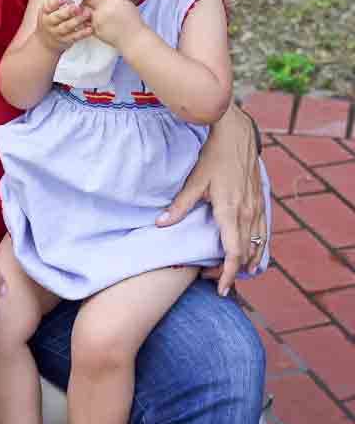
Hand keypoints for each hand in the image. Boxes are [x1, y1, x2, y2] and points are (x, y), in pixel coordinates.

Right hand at [36, 0, 91, 51]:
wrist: (45, 42)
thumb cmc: (50, 21)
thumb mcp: (48, 11)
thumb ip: (56, 1)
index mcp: (45, 12)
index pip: (49, 6)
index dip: (56, 2)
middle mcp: (49, 23)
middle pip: (57, 17)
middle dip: (68, 12)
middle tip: (78, 7)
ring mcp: (57, 32)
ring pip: (67, 27)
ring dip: (78, 21)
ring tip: (87, 14)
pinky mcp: (65, 40)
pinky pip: (74, 37)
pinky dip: (82, 33)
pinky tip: (90, 29)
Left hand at [84, 0, 141, 48]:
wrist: (132, 39)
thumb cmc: (133, 21)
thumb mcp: (127, 4)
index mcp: (112, 1)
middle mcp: (103, 10)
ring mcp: (97, 21)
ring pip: (84, 11)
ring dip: (84, 9)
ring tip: (86, 9)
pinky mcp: (94, 30)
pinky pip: (86, 22)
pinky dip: (86, 20)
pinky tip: (88, 19)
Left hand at [156, 105, 265, 296]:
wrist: (237, 134)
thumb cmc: (214, 156)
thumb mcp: (195, 180)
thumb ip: (180, 206)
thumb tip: (160, 224)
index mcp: (231, 210)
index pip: (234, 252)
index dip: (228, 274)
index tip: (220, 289)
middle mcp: (248, 212)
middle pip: (245, 254)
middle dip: (231, 271)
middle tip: (211, 279)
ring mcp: (257, 208)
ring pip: (258, 245)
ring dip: (247, 262)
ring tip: (230, 273)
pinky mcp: (261, 202)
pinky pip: (264, 233)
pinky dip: (257, 248)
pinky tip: (249, 255)